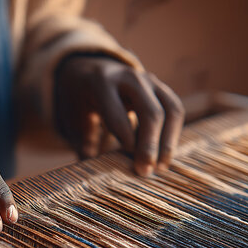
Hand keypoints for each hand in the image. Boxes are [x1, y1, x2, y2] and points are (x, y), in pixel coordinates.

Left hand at [55, 55, 183, 175]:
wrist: (90, 70)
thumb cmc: (80, 100)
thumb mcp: (72, 116)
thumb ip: (83, 142)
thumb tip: (93, 176)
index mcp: (101, 83)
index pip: (119, 114)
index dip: (128, 141)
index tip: (131, 164)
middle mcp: (129, 77)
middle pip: (151, 112)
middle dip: (150, 145)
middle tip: (145, 171)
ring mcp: (149, 79)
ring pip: (171, 110)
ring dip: (168, 142)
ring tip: (160, 167)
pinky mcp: (161, 87)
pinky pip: (175, 110)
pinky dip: (172, 134)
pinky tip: (163, 155)